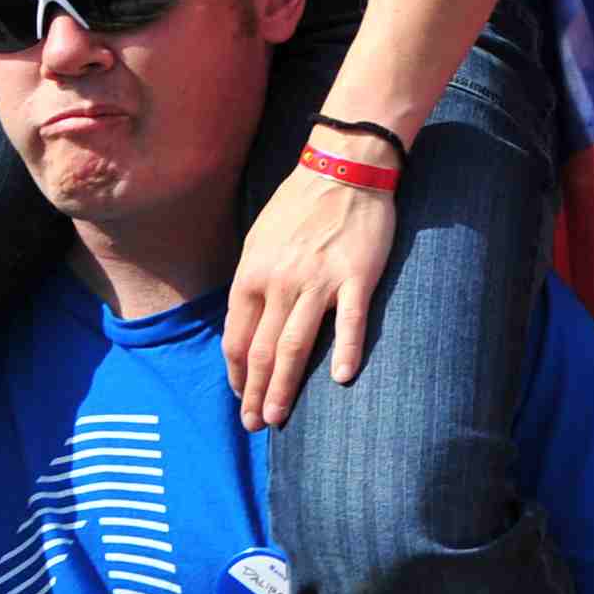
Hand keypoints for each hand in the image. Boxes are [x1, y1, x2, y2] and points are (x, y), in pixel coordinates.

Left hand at [226, 159, 399, 428]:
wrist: (344, 169)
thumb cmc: (299, 205)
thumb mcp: (259, 240)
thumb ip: (253, 282)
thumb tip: (245, 322)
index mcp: (252, 275)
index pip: (237, 339)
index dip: (236, 374)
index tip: (240, 396)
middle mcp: (280, 283)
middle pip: (261, 351)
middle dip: (254, 393)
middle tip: (254, 424)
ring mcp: (319, 282)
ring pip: (295, 345)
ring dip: (284, 387)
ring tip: (279, 416)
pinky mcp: (356, 277)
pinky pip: (350, 321)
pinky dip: (346, 352)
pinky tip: (341, 379)